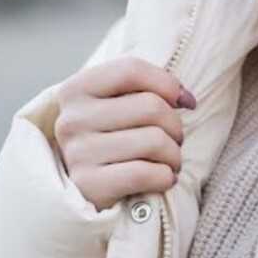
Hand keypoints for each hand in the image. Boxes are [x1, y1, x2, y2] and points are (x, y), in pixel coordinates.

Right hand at [53, 55, 195, 211]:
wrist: (78, 185)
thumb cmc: (108, 134)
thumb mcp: (114, 102)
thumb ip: (147, 88)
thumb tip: (185, 99)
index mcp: (77, 89)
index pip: (131, 70)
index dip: (166, 83)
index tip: (182, 100)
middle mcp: (72, 120)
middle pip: (150, 107)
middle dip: (175, 124)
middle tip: (175, 137)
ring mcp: (78, 154)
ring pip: (154, 141)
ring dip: (174, 153)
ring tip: (170, 159)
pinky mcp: (88, 186)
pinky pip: (144, 174)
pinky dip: (165, 176)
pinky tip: (164, 177)